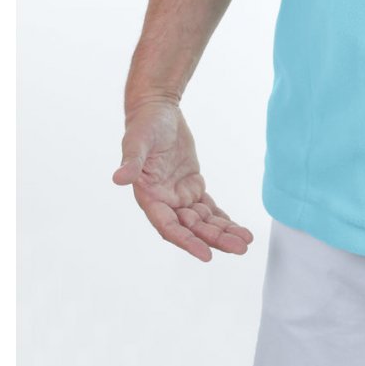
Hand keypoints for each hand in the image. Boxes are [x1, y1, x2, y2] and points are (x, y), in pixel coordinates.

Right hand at [112, 99, 253, 261]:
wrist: (157, 111)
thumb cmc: (144, 126)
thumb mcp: (137, 142)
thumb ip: (131, 162)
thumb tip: (118, 178)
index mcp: (150, 197)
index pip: (169, 227)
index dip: (188, 241)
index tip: (206, 254)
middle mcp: (164, 202)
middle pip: (192, 228)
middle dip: (215, 239)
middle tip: (240, 248)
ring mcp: (179, 196)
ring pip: (203, 222)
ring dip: (223, 232)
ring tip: (245, 242)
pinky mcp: (192, 186)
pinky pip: (208, 208)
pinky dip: (223, 219)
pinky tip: (238, 230)